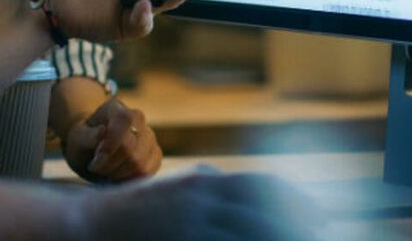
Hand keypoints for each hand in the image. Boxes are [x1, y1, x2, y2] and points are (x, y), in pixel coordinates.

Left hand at [64, 97, 160, 182]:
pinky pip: (148, 172)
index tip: (96, 159)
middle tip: (96, 167)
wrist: (93, 148)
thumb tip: (102, 132)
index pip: (124, 120)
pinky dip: (130, 179)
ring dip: (119, 174)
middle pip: (131, 148)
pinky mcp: (155, 154)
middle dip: (110, 164)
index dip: (112, 143)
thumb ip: (87, 136)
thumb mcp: (77, 138)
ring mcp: (149, 136)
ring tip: (107, 170)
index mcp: (115, 108)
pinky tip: (119, 175)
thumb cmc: (84, 142)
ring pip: (140, 164)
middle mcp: (137, 118)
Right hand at [81, 169, 322, 240]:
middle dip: (296, 223)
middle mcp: (203, 196)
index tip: (319, 215)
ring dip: (278, 236)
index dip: (295, 200)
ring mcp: (192, 221)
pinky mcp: (183, 240)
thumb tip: (224, 177)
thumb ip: (203, 184)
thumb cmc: (136, 210)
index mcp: (204, 181)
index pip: (262, 186)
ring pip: (250, 231)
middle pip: (264, 210)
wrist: (91, 224)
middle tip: (321, 233)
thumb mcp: (175, 187)